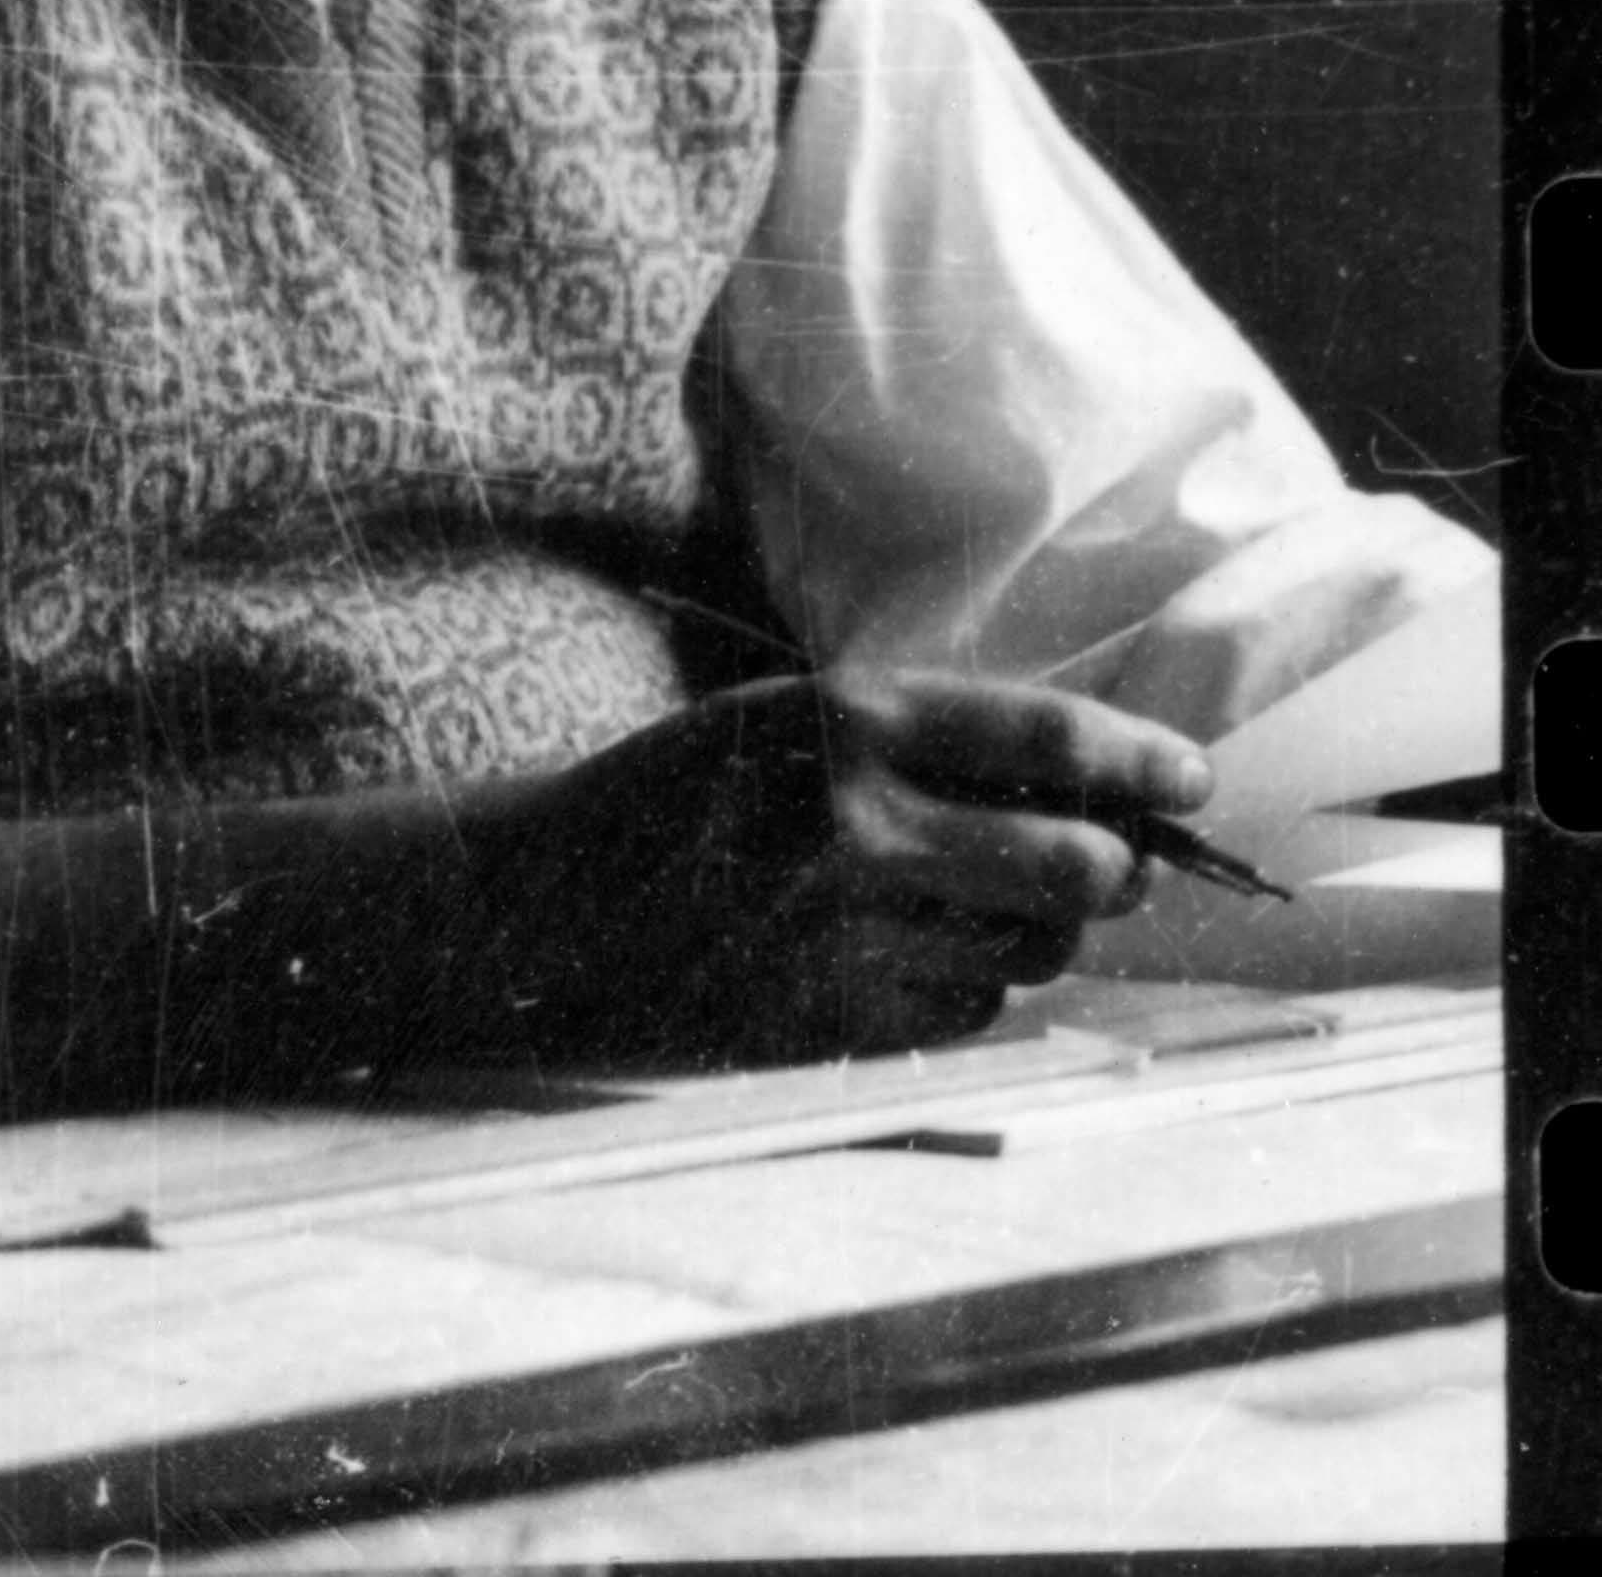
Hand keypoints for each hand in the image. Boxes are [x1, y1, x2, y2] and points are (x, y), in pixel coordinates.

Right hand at [477, 669, 1212, 1068]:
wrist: (543, 899)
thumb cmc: (684, 794)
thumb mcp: (791, 722)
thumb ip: (926, 745)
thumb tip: (1096, 793)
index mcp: (845, 715)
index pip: (1047, 735)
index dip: (1143, 760)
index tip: (1193, 780)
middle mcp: (852, 819)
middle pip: (1072, 865)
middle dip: (1115, 871)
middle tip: (1113, 867)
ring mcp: (839, 930)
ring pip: (1027, 952)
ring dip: (1030, 935)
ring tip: (962, 906)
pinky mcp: (826, 1019)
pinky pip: (963, 1014)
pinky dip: (963, 990)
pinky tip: (901, 956)